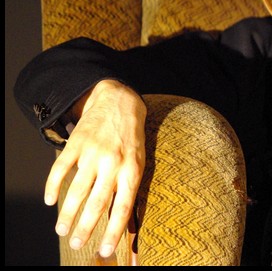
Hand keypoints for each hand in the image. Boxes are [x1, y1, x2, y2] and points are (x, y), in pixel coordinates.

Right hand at [44, 79, 146, 257]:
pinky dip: (53, 186)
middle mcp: (113, 163)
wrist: (119, 102)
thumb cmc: (131, 139)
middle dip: (85, 227)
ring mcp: (93, 152)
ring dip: (68, 213)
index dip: (114, 231)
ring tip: (61, 230)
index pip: (123, 207)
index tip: (106, 250)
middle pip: (97, 202)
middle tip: (76, 244)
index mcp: (132, 170)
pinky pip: (61, 168)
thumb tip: (125, 222)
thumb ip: (130, 188)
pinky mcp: (77, 143)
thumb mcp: (139, 162)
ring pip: (77, 189)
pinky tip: (50, 200)